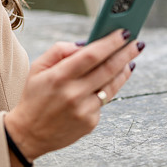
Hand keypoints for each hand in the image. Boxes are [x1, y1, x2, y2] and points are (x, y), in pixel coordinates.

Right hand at [3, 29, 142, 166]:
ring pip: (112, 86)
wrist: (28, 133)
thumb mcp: (38, 67)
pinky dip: (109, 89)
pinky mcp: (90, 122)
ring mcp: (84, 110)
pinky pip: (104, 101)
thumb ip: (60, 50)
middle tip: (137, 43)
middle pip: (108, 69)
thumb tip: (86, 44)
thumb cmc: (34, 96)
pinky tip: (112, 80)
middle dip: (126, 54)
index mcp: (59, 76)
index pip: (91, 55)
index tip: (124, 33)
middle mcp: (73, 94)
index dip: (111, 43)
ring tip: (130, 60)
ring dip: (125, 71)